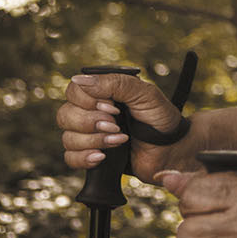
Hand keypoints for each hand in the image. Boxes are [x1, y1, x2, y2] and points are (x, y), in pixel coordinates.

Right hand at [59, 72, 186, 181]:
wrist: (171, 148)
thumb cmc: (161, 118)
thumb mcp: (145, 95)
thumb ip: (116, 84)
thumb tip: (80, 79)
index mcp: (103, 92)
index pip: (74, 90)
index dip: (88, 101)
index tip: (113, 107)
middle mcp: (92, 111)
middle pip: (65, 115)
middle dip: (91, 123)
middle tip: (117, 125)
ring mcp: (90, 134)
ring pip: (67, 138)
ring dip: (94, 141)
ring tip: (120, 140)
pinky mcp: (91, 154)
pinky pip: (70, 158)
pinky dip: (85, 158)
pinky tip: (102, 157)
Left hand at [158, 167, 236, 237]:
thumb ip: (209, 178)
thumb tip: (166, 179)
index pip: (192, 195)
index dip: (194, 192)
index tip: (205, 192)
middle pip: (187, 226)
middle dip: (195, 217)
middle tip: (216, 212)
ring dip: (198, 235)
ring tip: (221, 227)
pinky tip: (224, 237)